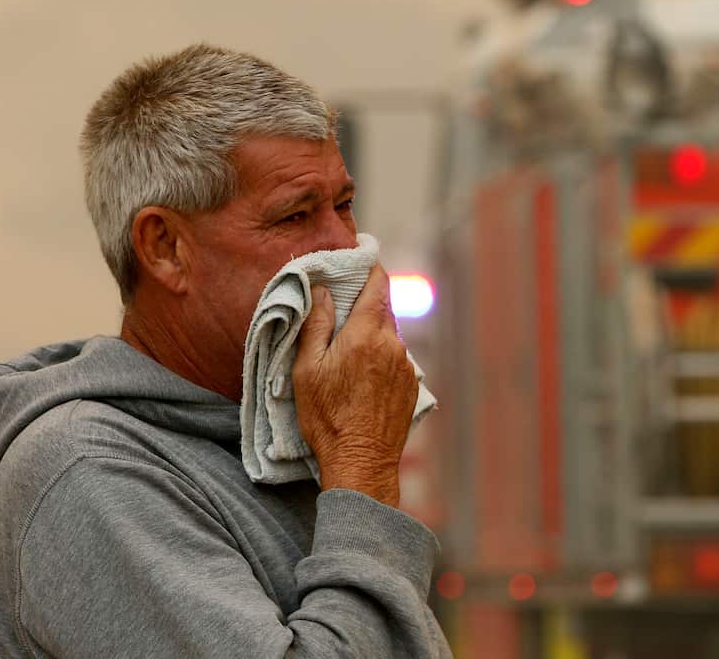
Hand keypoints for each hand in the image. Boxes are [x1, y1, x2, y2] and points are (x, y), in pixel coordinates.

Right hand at [293, 264, 417, 504]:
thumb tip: (324, 290)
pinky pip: (396, 359)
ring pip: (390, 336)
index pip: (377, 285)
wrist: (361, 462)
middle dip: (364, 306)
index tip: (362, 257)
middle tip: (342, 311)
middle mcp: (393, 345)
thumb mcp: (307, 369)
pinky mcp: (411, 385)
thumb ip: (316, 324)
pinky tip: (362, 377)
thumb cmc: (327, 418)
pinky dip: (381, 357)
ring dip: (372, 335)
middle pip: (382, 310)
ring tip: (347, 354)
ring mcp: (406, 366)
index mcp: (367, 335)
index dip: (370, 267)